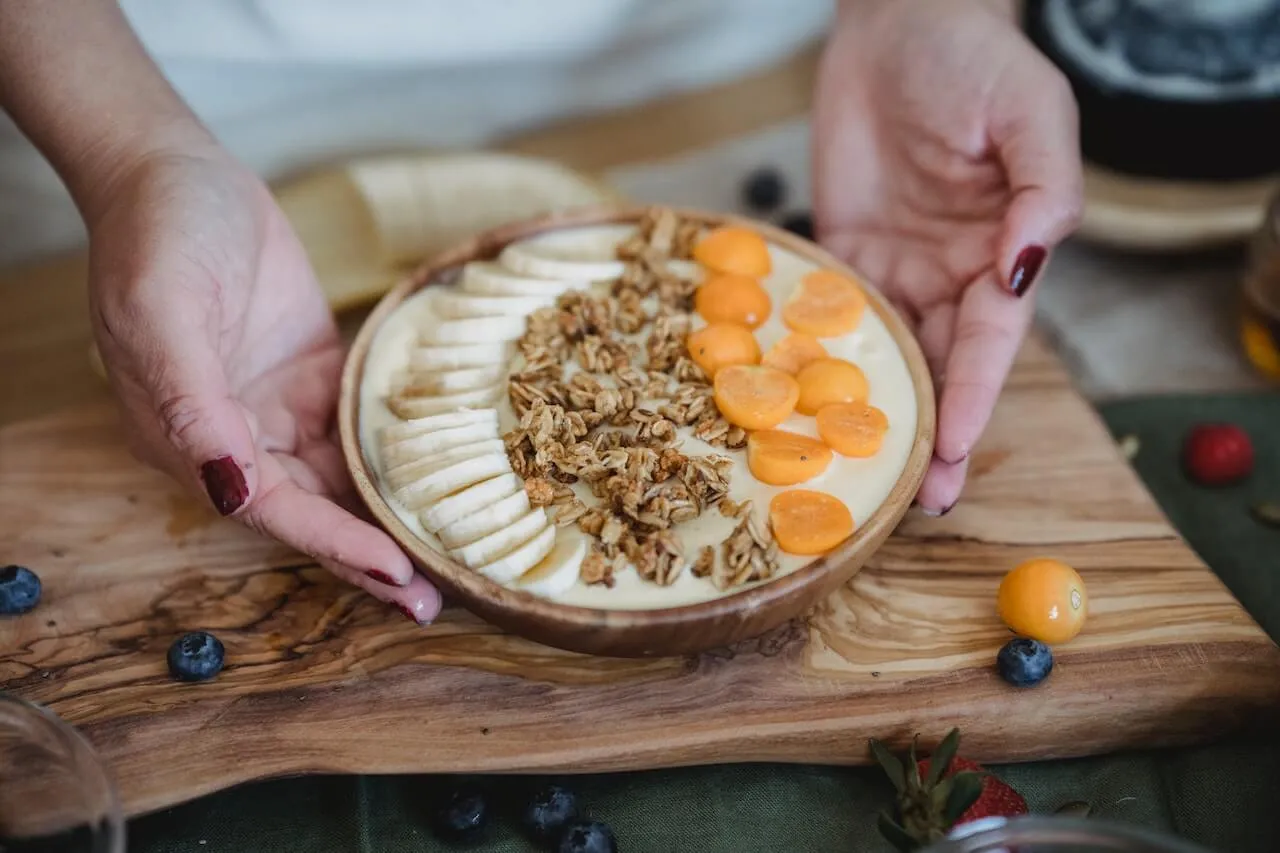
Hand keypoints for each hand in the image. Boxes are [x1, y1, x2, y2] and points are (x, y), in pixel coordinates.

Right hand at [86, 146, 440, 623]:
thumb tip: (227, 491)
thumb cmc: (159, 236)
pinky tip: (442, 481)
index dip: (334, 545)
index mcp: (190, 439)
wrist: (179, 171)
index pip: (274, 511)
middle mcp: (237, 437)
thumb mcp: (162, 314)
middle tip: (434, 603)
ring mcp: (278, 408)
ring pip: (341, 480)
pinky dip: (394, 457)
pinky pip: (359, 429)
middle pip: (313, 513)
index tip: (395, 573)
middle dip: (370, 558)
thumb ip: (192, 405)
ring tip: (451, 557)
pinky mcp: (314, 377)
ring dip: (388, 518)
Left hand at [812, 0, 1082, 513]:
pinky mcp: (838, 254)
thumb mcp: (1029, 114)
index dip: (975, 399)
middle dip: (931, 433)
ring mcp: (891, 269)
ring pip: (884, 355)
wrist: (897, 26)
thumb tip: (1025, 266)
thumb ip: (1043, 189)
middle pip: (940, 368)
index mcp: (1001, 255)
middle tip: (914, 499)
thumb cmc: (975, 62)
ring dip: (873, 412)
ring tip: (855, 470)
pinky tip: (794, 404)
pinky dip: (812, 357)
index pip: (990, 343)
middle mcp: (948, 275)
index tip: (956, 450)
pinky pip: (825, 312)